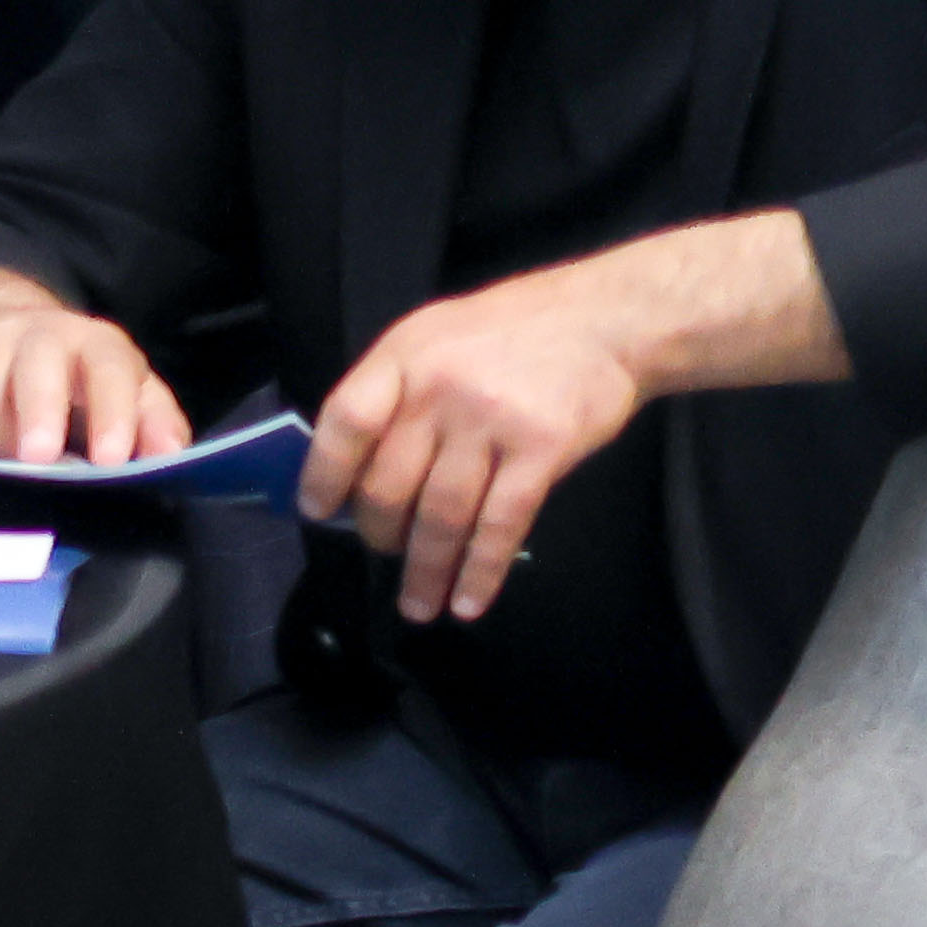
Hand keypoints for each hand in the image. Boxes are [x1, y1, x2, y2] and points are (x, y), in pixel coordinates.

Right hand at [0, 271, 191, 465]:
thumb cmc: (82, 383)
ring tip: (8, 456)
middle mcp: (37, 335)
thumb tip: (168, 456)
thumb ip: (154, 424)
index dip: (112, 414)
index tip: (111, 459)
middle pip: (34, 369)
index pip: (108, 370)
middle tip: (39, 459)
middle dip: (38, 414)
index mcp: (94, 344)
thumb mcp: (132, 395)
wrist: (13, 335)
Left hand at [305, 265, 657, 626]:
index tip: (318, 511)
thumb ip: (395, 390)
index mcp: (404, 357)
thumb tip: (354, 465)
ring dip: (425, 570)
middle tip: (384, 554)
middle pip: (391, 481)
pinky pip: (500, 525)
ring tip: (418, 606)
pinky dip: (480, 572)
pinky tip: (467, 602)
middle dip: (380, 534)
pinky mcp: (542, 450)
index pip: (345, 422)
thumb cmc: (514, 330)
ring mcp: (491, 420)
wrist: (608, 320)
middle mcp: (440, 389)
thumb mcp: (434, 335)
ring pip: (442, 514)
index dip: (325, 473)